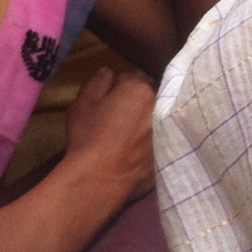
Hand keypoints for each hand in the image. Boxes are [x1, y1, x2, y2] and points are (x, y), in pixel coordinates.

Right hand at [62, 67, 156, 202]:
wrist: (99, 180)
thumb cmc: (88, 137)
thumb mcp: (83, 103)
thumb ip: (97, 82)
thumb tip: (108, 71)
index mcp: (138, 89)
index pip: (131, 79)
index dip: (118, 89)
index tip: (109, 101)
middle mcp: (159, 107)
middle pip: (149, 98)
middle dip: (137, 104)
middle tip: (120, 120)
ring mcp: (166, 132)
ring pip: (156, 120)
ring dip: (147, 124)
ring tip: (130, 138)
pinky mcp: (168, 155)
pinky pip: (161, 143)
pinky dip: (152, 145)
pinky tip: (137, 155)